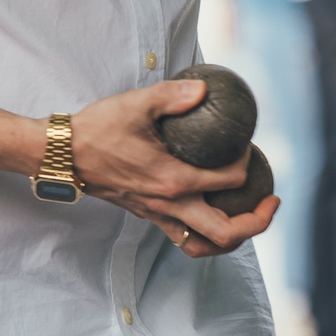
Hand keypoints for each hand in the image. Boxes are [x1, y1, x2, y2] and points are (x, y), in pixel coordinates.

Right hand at [70, 79, 279, 258]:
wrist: (62, 155)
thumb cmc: (97, 130)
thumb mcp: (137, 104)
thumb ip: (173, 97)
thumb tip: (205, 90)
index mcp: (173, 181)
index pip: (228, 181)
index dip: (247, 163)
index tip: (249, 145)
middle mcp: (169, 206)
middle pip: (224, 233)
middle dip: (256, 221)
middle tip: (273, 200)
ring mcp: (158, 215)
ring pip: (204, 245)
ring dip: (233, 236)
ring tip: (249, 215)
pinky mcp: (148, 215)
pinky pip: (184, 238)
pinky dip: (205, 233)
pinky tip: (211, 210)